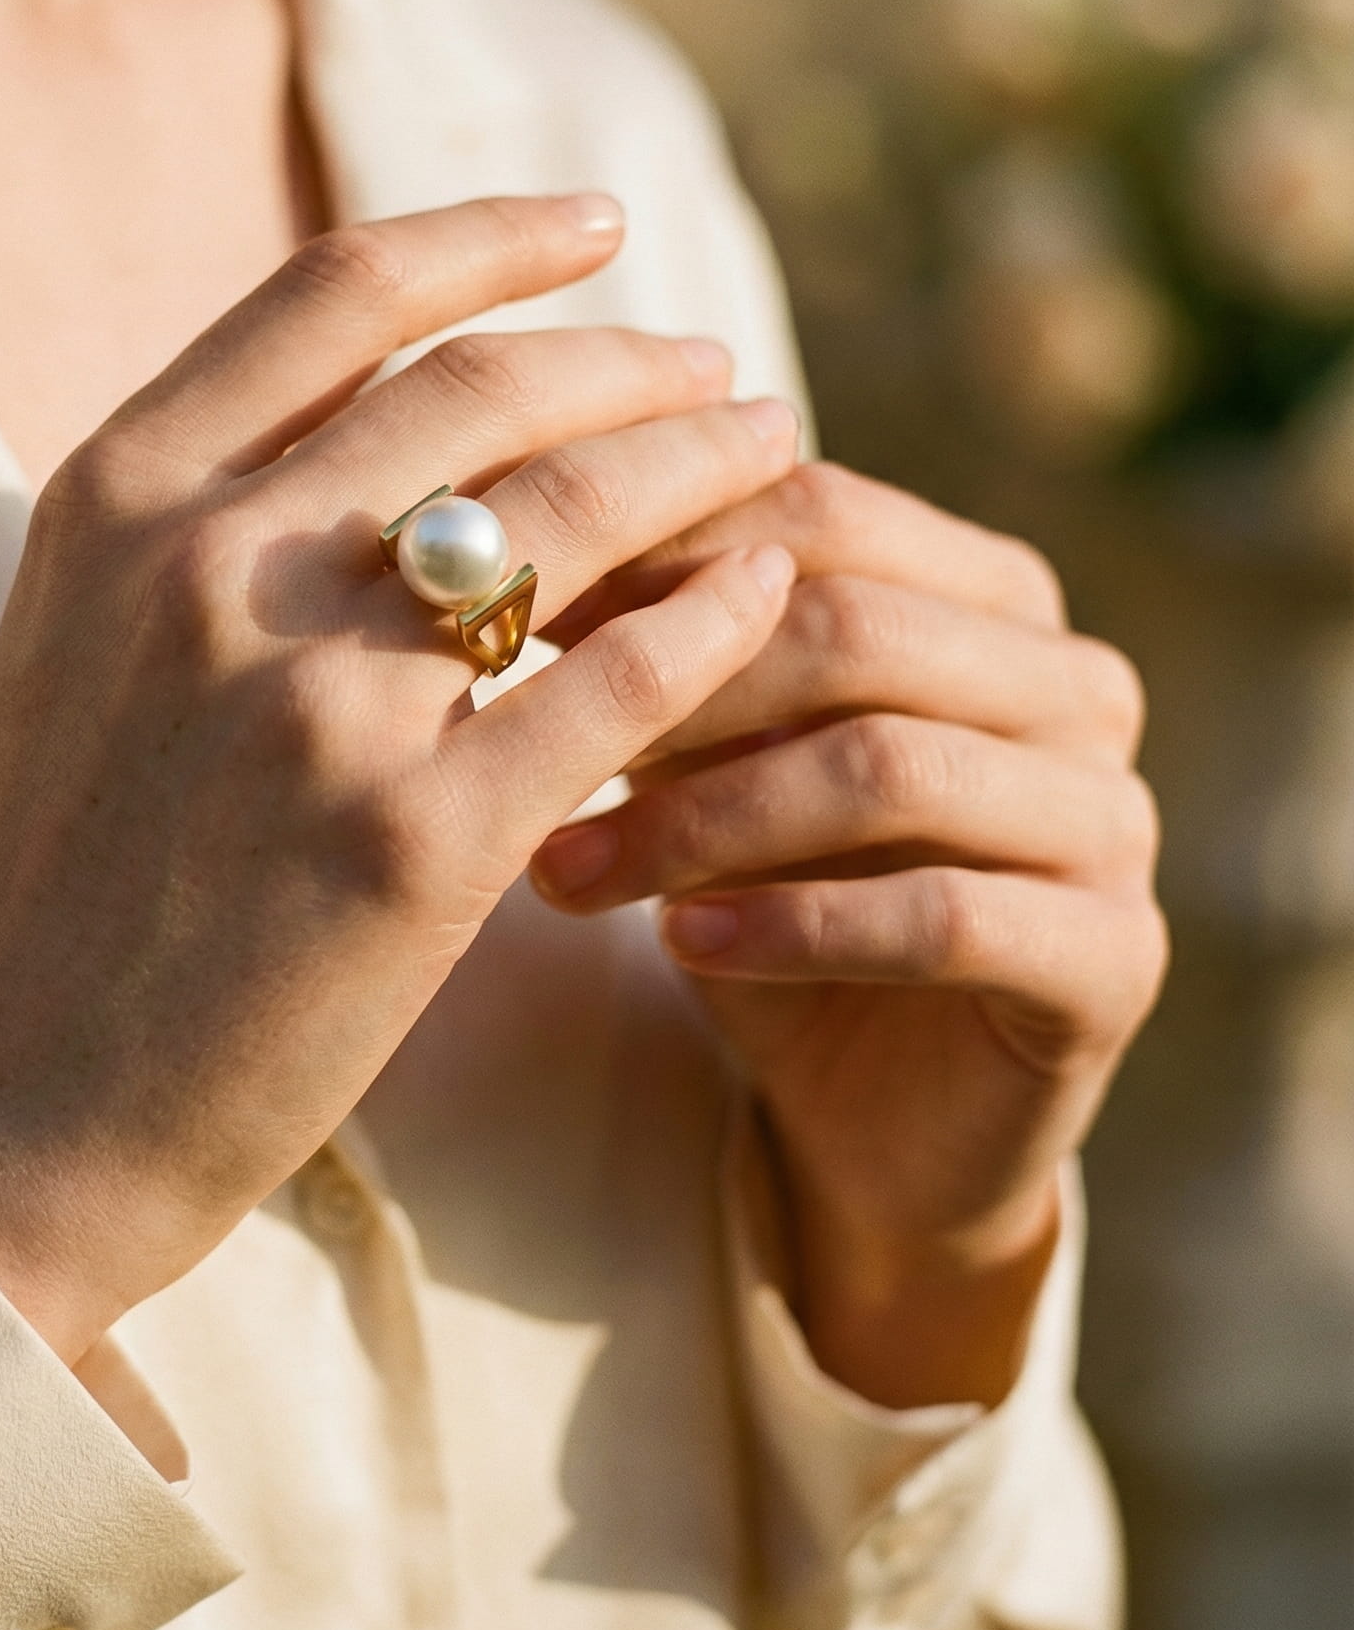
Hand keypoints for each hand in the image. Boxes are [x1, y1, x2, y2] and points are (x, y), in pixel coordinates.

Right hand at [0, 195, 801, 1363]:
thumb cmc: (50, 872)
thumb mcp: (81, 632)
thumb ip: (205, 506)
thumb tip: (384, 409)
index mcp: (120, 492)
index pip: (340, 290)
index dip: (492, 237)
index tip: (599, 226)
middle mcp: (209, 564)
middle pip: (482, 389)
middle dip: (631, 357)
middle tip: (717, 371)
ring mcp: (310, 702)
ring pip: (567, 512)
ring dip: (697, 463)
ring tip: (771, 452)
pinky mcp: (408, 844)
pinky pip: (612, 687)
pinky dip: (712, 620)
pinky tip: (769, 596)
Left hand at [530, 462, 1166, 1407]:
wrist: (875, 1118)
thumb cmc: (774, 896)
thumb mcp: (707, 757)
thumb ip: (663, 652)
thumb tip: (520, 552)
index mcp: (992, 594)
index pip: (823, 511)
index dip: (658, 552)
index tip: (514, 609)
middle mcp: (1075, 682)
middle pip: (856, 626)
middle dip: (669, 684)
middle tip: (524, 737)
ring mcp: (1113, 817)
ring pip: (889, 767)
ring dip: (705, 817)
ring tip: (567, 868)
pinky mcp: (1115, 956)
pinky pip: (944, 915)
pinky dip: (794, 925)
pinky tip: (681, 944)